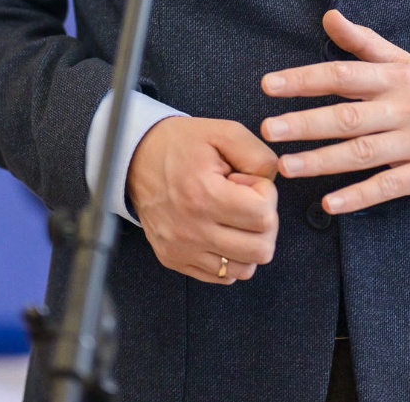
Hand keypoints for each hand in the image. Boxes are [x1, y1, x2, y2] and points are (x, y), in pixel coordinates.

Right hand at [127, 116, 279, 283]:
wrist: (136, 158)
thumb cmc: (181, 145)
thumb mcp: (223, 133)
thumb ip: (257, 155)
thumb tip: (273, 182)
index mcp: (204, 195)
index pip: (264, 217)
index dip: (266, 195)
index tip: (248, 182)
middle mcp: (191, 229)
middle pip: (260, 249)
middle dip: (264, 222)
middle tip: (245, 201)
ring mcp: (181, 249)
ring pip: (244, 269)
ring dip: (249, 243)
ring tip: (233, 217)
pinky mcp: (174, 260)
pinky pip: (222, 276)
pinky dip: (231, 258)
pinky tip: (222, 232)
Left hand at [259, 10, 409, 215]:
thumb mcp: (405, 64)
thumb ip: (363, 43)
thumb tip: (328, 16)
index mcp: (396, 78)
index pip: (343, 75)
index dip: (305, 80)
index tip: (269, 85)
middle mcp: (406, 108)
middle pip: (348, 116)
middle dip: (305, 123)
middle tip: (268, 129)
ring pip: (362, 153)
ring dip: (322, 161)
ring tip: (285, 167)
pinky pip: (388, 187)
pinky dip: (358, 196)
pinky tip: (329, 203)